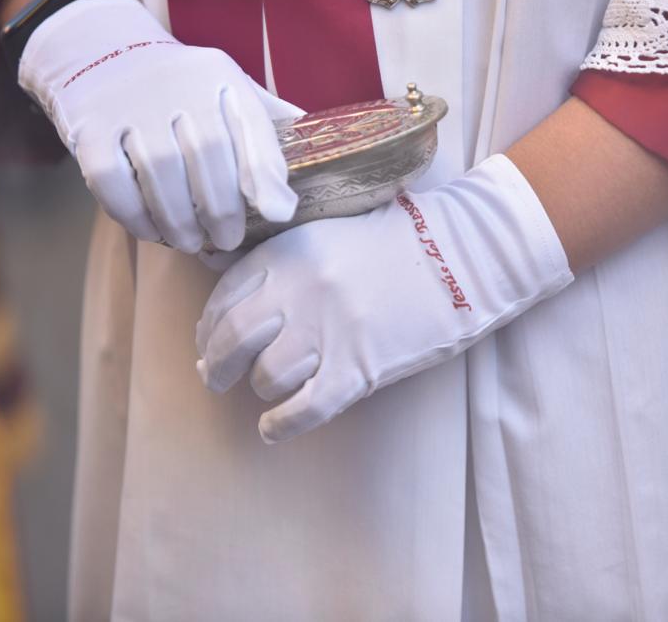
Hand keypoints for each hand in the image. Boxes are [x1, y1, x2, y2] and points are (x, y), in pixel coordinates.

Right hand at [19, 0, 301, 252]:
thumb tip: (327, 146)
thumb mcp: (228, 88)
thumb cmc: (181, 86)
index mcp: (220, 77)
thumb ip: (267, 121)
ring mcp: (128, 104)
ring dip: (180, 219)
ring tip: (193, 242)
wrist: (99, 52)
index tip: (278, 214)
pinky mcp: (87, 127)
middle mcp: (176, 84)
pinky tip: (153, 232)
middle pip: (207, 154)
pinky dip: (135, 214)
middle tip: (229, 239)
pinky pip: (111, 180)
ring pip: (159, 172)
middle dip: (222, 209)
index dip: (266, 175)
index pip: (251, 126)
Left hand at [196, 155, 573, 442]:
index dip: (208, 329)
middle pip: (232, 340)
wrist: (459, 258)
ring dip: (262, 389)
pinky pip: (302, 409)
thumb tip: (230, 312)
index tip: (209, 345)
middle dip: (217, 366)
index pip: (224, 298)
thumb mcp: (326, 237)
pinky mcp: (358, 368)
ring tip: (273, 390)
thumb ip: (281, 265)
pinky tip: (273, 429)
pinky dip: (280, 425)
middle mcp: (300, 291)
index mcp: (289, 253)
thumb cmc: (395, 248)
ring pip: (266, 377)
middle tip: (216, 378)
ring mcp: (329, 331)